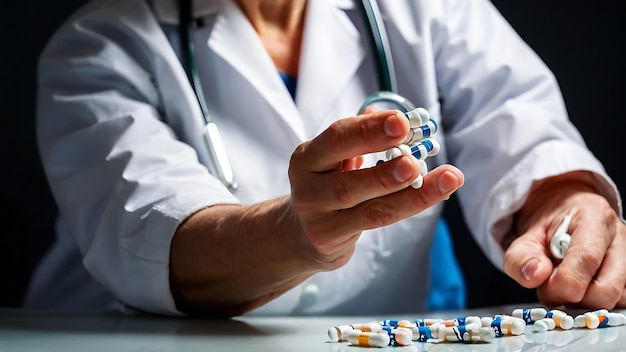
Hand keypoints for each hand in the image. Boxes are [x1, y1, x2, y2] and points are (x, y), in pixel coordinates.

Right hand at [288, 109, 463, 270]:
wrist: (302, 232)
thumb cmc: (327, 185)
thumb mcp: (335, 159)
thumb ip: (360, 138)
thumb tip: (394, 118)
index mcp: (308, 157)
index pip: (337, 138)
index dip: (369, 130)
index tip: (402, 121)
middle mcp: (308, 188)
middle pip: (347, 180)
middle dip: (385, 168)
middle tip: (416, 156)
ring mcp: (318, 218)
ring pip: (369, 206)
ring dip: (409, 192)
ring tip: (443, 178)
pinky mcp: (331, 238)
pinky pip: (377, 222)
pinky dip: (409, 205)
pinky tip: (435, 192)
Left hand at [503, 171, 625, 308]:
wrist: (565, 212)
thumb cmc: (551, 224)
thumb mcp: (526, 234)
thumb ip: (522, 256)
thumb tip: (534, 276)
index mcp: (593, 219)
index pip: (586, 259)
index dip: (562, 284)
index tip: (544, 288)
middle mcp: (618, 238)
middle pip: (607, 288)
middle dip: (574, 299)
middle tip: (552, 289)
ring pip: (617, 298)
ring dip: (586, 302)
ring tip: (566, 286)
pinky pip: (621, 301)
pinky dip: (596, 302)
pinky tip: (581, 289)